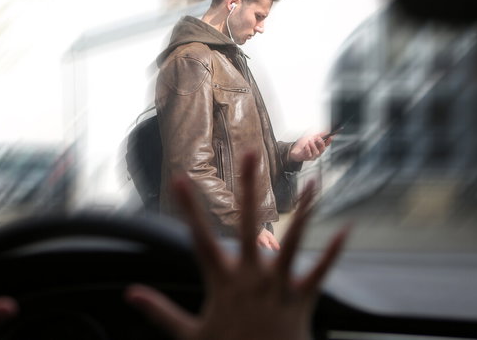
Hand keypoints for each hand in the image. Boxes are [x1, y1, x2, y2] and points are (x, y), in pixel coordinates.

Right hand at [125, 153, 348, 339]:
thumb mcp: (188, 335)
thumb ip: (159, 312)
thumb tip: (131, 294)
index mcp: (223, 282)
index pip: (200, 238)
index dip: (189, 207)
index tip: (179, 179)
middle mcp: (252, 277)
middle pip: (250, 224)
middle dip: (248, 187)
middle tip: (250, 155)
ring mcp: (279, 286)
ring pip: (293, 242)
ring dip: (302, 213)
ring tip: (309, 185)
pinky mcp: (302, 298)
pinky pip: (320, 272)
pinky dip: (333, 253)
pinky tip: (345, 229)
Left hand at [288, 133, 329, 161]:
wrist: (293, 149)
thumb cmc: (302, 144)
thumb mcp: (310, 137)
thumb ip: (318, 135)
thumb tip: (325, 132)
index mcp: (319, 148)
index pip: (326, 145)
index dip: (329, 141)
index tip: (331, 136)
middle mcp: (317, 153)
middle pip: (323, 149)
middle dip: (321, 143)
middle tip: (317, 138)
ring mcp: (312, 156)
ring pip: (316, 152)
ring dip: (313, 145)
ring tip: (309, 141)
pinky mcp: (307, 158)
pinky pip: (309, 154)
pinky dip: (308, 149)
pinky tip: (306, 145)